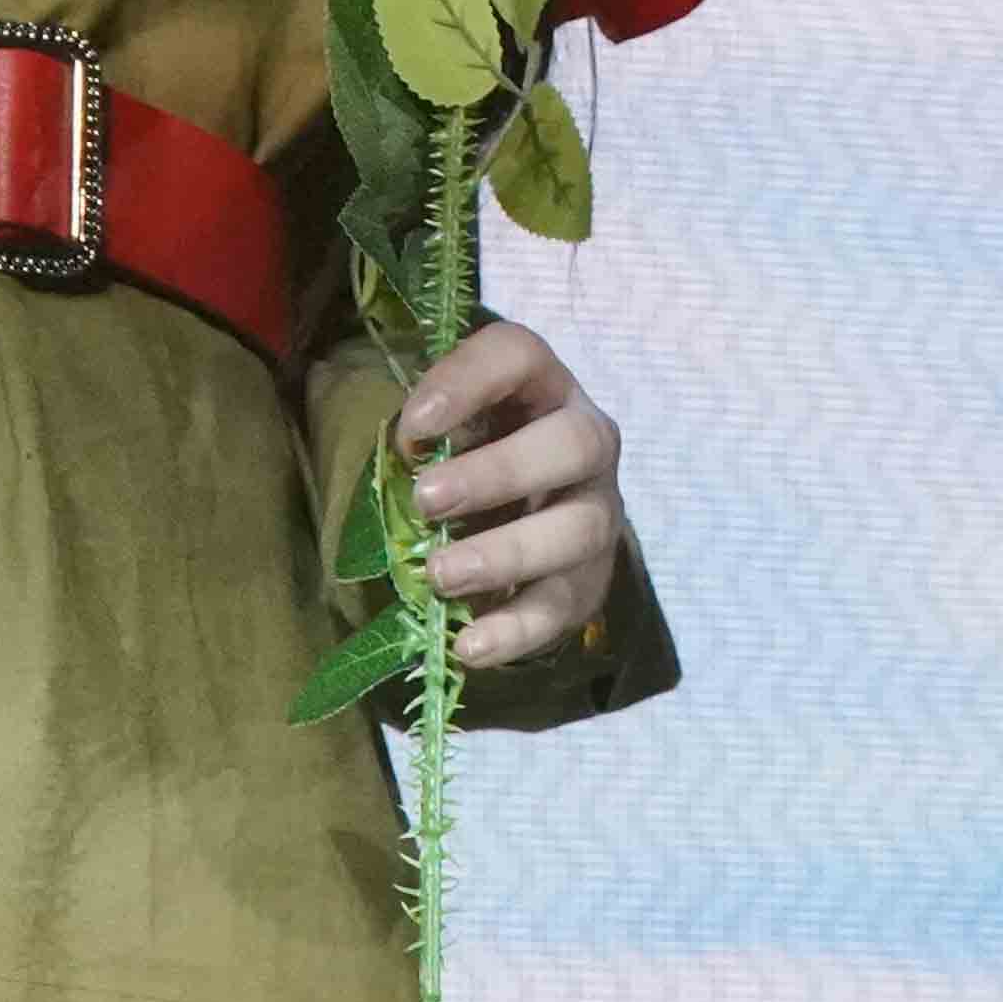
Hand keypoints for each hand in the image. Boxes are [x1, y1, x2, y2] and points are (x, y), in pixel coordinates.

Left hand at [400, 319, 626, 668]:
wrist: (524, 513)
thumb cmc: (470, 455)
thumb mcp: (448, 430)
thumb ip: (424, 435)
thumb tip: (405, 453)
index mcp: (541, 385)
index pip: (518, 355)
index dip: (468, 382)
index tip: (413, 426)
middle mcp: (586, 439)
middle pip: (574, 442)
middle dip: (500, 472)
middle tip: (427, 500)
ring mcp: (597, 510)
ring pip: (578, 529)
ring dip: (507, 554)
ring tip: (441, 575)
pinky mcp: (589, 579)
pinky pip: (564, 605)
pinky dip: (516, 630)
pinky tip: (469, 645)